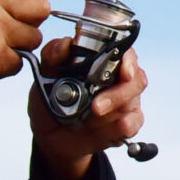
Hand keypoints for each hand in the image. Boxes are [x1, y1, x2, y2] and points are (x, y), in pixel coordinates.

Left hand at [29, 44, 148, 179]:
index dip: (128, 59)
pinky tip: (119, 126)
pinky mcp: (124, 121)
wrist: (50, 135)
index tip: (124, 70)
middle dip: (119, 91)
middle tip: (96, 106)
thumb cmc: (50, 100)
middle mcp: (116, 77)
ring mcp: (123, 99)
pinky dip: (127, 124)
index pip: (124, 50)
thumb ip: (52, 55)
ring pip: (134, 98)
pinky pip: (135, 121)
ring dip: (117, 107)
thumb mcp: (44, 76)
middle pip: (135, 76)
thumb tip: (66, 44)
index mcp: (101, 59)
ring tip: (95, 115)